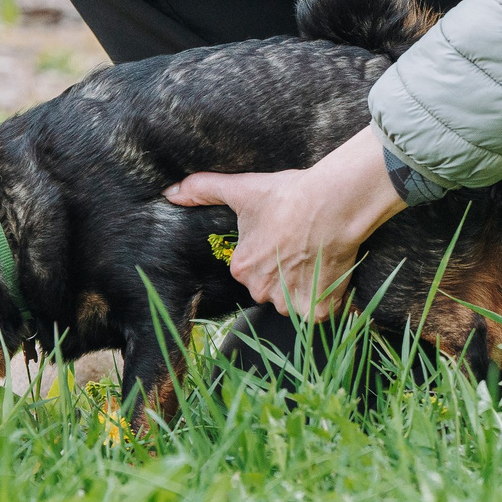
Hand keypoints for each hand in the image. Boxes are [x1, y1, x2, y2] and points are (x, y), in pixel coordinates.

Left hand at [164, 127, 406, 318]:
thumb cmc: (287, 196)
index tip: (283, 236)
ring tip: (315, 256)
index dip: (269, 252)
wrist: (332, 204)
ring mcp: (290, 304)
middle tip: (300, 246)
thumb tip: (169, 192)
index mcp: (241, 269)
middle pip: (272, 287)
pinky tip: (328, 273)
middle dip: (284, 272)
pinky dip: (324, 298)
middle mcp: (261, 292)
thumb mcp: (242, 189)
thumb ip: (203, 189)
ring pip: (294, 300)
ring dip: (304, 286)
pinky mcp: (318, 310)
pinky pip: (318, 312)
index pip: (252, 269)